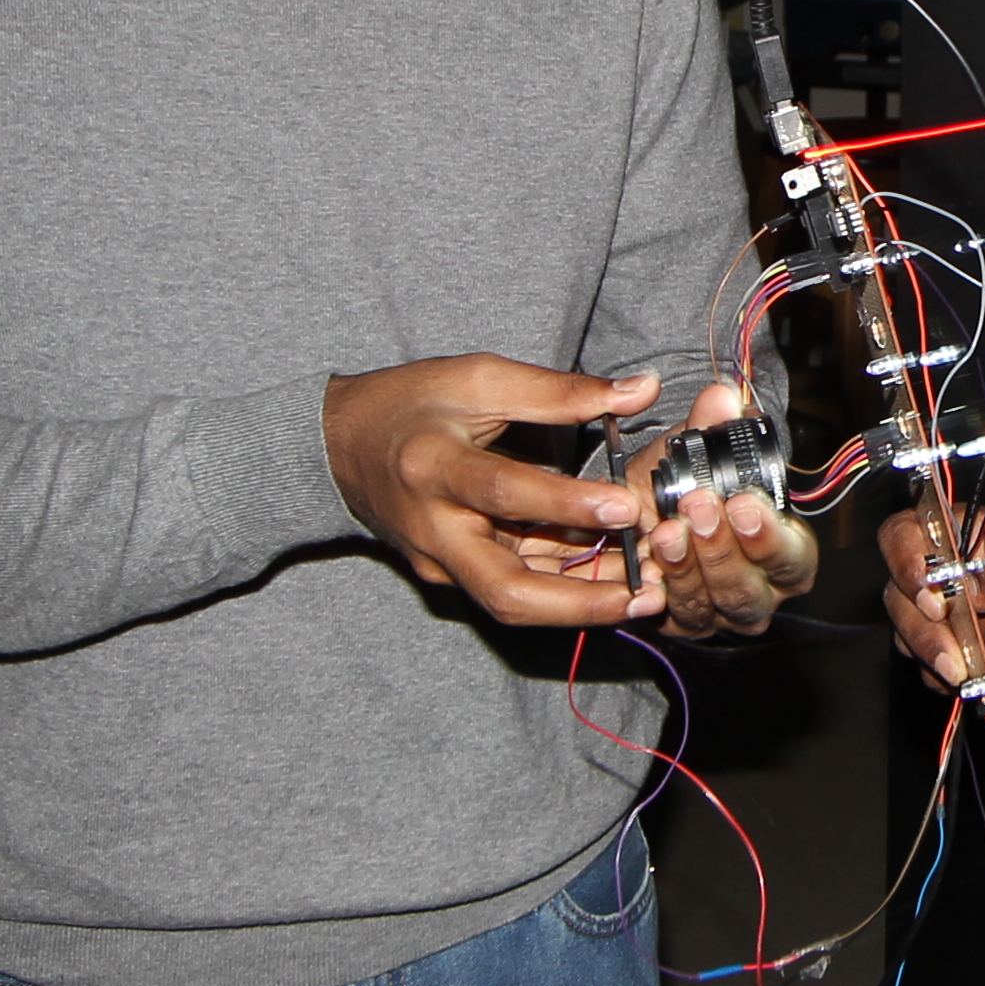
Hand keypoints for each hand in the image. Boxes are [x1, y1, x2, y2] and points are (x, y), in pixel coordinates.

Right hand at [325, 354, 662, 631]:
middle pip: (506, 590)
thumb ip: (560, 391)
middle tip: (646, 595)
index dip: (566, 505)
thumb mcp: (479, 378)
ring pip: (513, 604)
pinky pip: (511, 592)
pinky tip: (612, 584)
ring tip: (645, 596)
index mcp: (434, 467)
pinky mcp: (448, 577)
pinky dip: (562, 594)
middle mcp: (435, 529)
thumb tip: (642, 388)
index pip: (505, 494)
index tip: (625, 506)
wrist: (338, 447)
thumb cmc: (409, 404)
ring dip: (581, 607)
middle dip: (580, 602)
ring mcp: (440, 562)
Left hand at [642, 377, 815, 637]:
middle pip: (749, 590)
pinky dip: (658, 592)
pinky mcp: (681, 623)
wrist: (649, 511)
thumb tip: (721, 396)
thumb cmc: (688, 486)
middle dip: (722, 550)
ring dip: (687, 568)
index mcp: (783, 551)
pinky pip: (671, 616)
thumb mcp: (695, 453)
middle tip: (699, 509)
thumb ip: (711, 426)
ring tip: (667, 531)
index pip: (791, 557)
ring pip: (710, 606)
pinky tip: (646, 570)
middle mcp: (757, 591)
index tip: (743, 504)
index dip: (769, 536)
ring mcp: (718, 613)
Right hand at [875, 505, 984, 697]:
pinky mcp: (958, 651)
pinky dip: (942, 677)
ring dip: (930, 652)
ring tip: (966, 668)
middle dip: (919, 623)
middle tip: (952, 645)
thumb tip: (965, 588)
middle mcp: (949, 573)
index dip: (903, 557)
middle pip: (899, 591)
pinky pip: (928, 667)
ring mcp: (950, 615)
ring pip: (907, 631)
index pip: (906, 532)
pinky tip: (973, 675)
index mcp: (968, 536)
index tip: (927, 588)